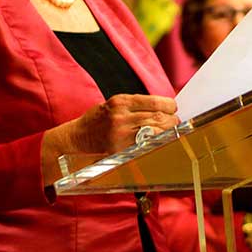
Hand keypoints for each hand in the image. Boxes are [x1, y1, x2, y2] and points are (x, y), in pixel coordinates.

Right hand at [42, 94, 177, 184]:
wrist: (76, 138)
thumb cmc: (98, 120)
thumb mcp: (113, 104)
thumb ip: (136, 105)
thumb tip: (164, 107)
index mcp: (121, 102)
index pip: (155, 102)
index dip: (170, 106)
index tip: (173, 108)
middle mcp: (121, 116)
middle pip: (159, 117)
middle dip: (171, 120)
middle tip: (175, 122)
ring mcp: (121, 134)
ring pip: (156, 132)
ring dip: (167, 132)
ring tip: (170, 131)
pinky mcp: (121, 149)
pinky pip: (146, 145)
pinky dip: (157, 142)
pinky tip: (160, 140)